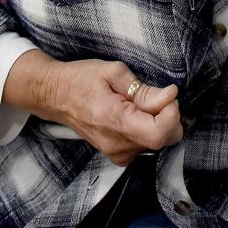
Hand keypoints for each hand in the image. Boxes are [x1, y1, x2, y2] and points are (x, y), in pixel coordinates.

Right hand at [5, 54, 182, 165]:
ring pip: (158, 143)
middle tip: (155, 95)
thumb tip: (169, 97)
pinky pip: (146, 145)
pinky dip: (149, 129)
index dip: (171, 113)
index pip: (158, 133)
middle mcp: (116, 144)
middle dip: (169, 116)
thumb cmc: (80, 80)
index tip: (168, 94)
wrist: (55, 96)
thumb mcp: (113, 72)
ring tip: (138, 103)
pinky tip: (135, 114)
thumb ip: (143, 90)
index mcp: (114, 121)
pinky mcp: (117, 155)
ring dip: (159, 122)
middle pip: (164, 140)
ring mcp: (116, 153)